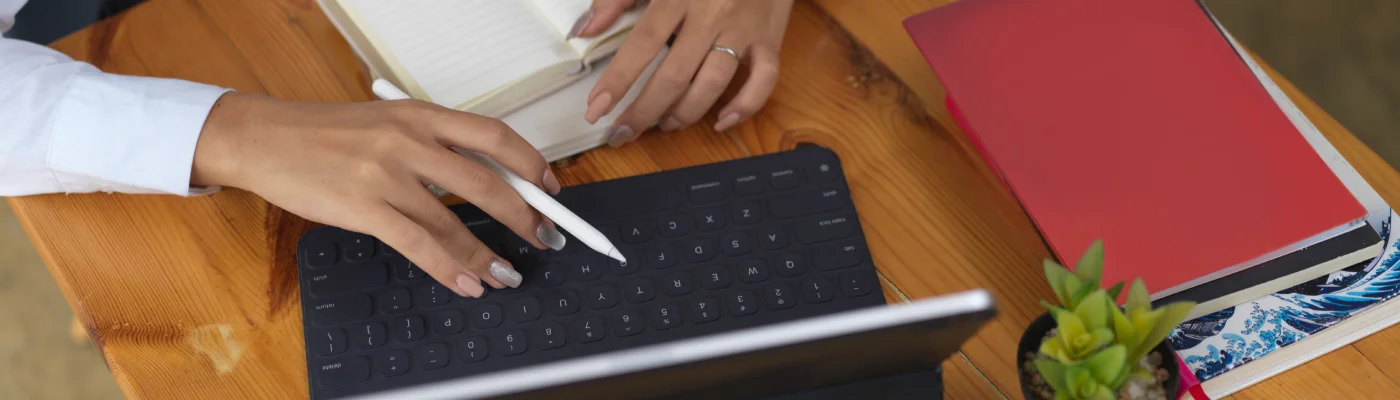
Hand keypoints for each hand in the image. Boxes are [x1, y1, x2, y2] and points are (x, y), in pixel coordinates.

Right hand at [191, 92, 565, 297]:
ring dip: (488, 254)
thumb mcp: (387, 123)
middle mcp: (409, 139)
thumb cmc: (326, 135)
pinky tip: (468, 282)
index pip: (494, 136)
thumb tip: (488, 180)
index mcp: (420, 114)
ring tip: (508, 274)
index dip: (531, 164)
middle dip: (524, 215)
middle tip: (544, 237)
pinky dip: (449, 267)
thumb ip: (433, 145)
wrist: (264, 138)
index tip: (551, 188)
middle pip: (485, 181)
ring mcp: (385, 173)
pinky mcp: (363, 206)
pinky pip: (418, 243)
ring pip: (453, 221)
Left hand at [573, 0, 794, 145]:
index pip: (642, 45)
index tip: (596, 110)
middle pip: (674, 75)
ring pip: (713, 84)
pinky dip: (745, 106)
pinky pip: (765, 79)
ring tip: (666, 124)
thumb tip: (584, 29)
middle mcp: (711, 15)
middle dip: (644, 111)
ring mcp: (743, 29)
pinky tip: (722, 120)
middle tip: (622, 133)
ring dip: (685, 113)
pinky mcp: (771, 38)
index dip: (618, 81)